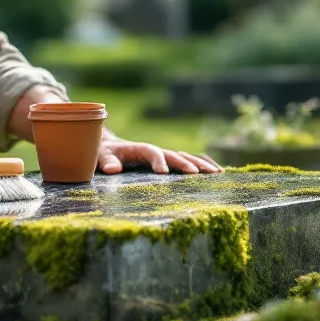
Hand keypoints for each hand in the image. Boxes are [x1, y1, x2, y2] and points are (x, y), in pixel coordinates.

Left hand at [96, 129, 221, 175]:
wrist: (109, 147)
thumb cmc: (103, 153)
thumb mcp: (100, 155)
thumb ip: (106, 161)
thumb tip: (112, 169)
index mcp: (139, 148)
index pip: (151, 151)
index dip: (157, 160)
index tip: (162, 173)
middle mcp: (155, 150)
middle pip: (173, 154)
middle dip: (185, 163)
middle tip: (197, 173)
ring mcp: (164, 156)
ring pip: (185, 157)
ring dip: (200, 164)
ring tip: (217, 174)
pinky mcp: (168, 162)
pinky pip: (188, 163)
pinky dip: (203, 165)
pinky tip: (219, 173)